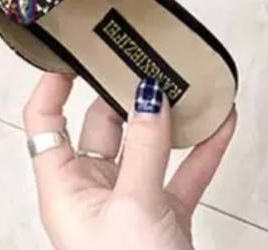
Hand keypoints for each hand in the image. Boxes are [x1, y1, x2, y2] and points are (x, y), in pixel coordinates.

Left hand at [24, 74, 237, 249]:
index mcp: (65, 188)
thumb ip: (143, 147)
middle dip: (127, 93)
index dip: (53, 84)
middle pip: (102, 124)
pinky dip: (202, 148)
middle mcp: (93, 191)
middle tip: (147, 58)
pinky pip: (182, 172)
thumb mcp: (133, 205)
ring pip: (148, 145)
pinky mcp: (165, 215)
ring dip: (172, 118)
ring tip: (190, 83)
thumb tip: (149, 94)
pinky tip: (222, 122)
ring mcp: (131, 202)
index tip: (76, 52)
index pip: (45, 123)